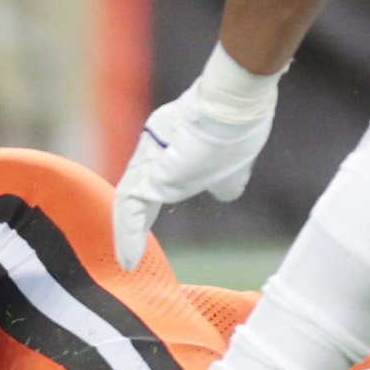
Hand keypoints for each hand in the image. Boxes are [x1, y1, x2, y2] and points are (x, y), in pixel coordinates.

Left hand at [110, 45, 282, 270]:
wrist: (235, 106)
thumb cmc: (241, 125)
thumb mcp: (234, 162)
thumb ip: (224, 179)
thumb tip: (225, 193)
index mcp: (171, 143)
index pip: (153, 178)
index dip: (149, 205)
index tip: (148, 227)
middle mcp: (153, 147)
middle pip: (136, 189)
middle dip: (134, 222)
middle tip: (131, 250)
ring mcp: (149, 158)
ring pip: (130, 201)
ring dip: (129, 235)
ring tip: (129, 263)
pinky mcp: (150, 172)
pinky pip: (132, 209)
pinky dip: (130, 236)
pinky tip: (131, 259)